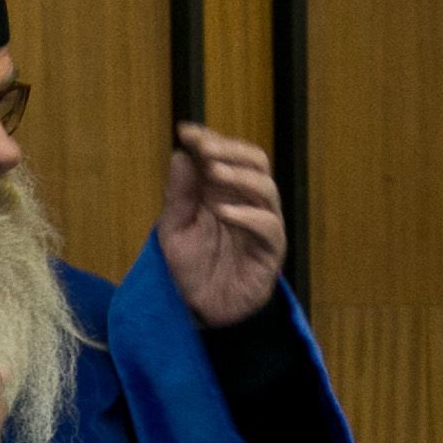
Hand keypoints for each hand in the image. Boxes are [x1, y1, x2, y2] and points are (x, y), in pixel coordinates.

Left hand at [159, 123, 285, 324]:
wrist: (198, 311)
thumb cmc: (189, 268)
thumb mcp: (173, 229)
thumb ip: (179, 195)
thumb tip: (180, 154)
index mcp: (224, 193)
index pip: (227, 155)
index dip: (210, 139)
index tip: (186, 130)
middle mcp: (247, 204)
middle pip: (256, 162)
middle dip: (230, 150)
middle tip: (205, 148)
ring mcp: (261, 226)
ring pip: (267, 189)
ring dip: (240, 177)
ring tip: (213, 172)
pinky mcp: (269, 252)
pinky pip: (269, 228)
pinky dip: (247, 216)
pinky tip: (223, 212)